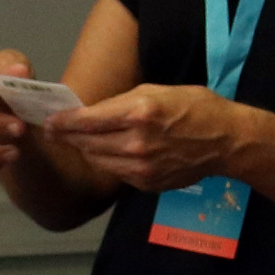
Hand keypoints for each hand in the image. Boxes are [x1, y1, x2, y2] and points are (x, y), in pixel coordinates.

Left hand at [54, 82, 255, 191]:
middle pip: (87, 144)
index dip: (63, 122)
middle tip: (54, 132)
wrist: (226, 140)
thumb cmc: (193, 106)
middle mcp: (138, 143)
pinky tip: (112, 152)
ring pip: (99, 161)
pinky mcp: (147, 184)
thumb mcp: (156, 90)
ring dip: (87, 151)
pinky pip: (117, 172)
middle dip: (68, 137)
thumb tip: (89, 112)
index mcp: (139, 113)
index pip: (88, 121)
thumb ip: (120, 103)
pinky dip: (109, 162)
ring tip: (81, 141)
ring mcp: (142, 167)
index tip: (48, 122)